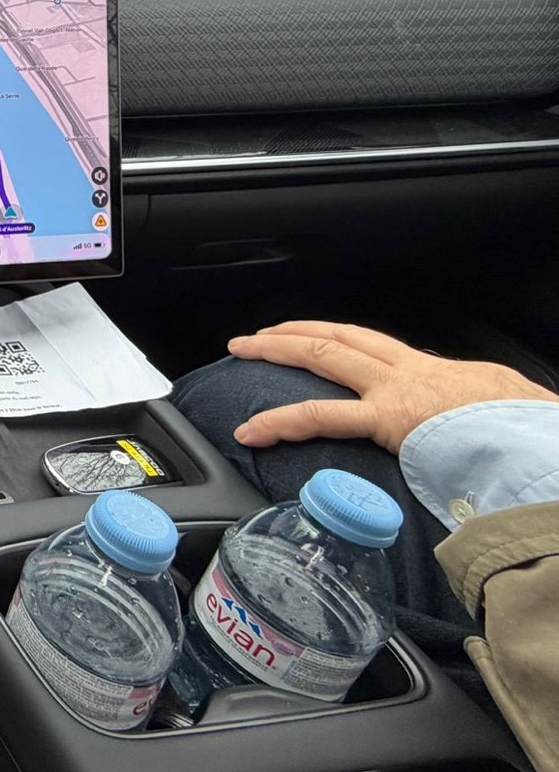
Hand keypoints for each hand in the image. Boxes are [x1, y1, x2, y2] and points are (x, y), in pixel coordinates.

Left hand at [226, 321, 558, 453]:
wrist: (542, 439)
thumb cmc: (530, 433)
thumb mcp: (503, 412)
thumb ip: (477, 415)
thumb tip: (479, 430)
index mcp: (437, 372)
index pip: (378, 350)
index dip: (342, 345)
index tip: (319, 348)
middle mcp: (411, 371)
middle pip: (343, 338)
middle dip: (297, 333)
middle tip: (260, 336)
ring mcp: (396, 390)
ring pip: (324, 355)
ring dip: (277, 349)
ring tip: (242, 351)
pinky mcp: (388, 418)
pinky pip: (322, 415)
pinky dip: (280, 420)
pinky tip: (252, 429)